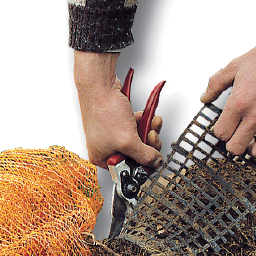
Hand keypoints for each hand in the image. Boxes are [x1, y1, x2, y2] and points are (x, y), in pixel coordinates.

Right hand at [74, 51, 163, 169]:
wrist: (100, 84)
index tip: (155, 159)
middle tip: (151, 136)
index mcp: (103, 158)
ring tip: (152, 123)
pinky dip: (144, 123)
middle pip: (137, 155)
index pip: (129, 170)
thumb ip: (144, 156)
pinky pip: (137, 128)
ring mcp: (113, 135)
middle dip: (149, 145)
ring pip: (140, 141)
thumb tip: (155, 163)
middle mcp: (107, 148)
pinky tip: (145, 116)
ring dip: (150, 132)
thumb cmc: (104, 111)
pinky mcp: (119, 123)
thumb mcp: (128, 141)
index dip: (145, 166)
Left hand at [200, 19, 255, 156]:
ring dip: (254, 147)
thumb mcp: (235, 66)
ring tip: (254, 138)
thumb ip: (216, 83)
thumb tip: (204, 98)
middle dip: (234, 143)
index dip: (221, 131)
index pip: (221, 134)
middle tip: (238, 135)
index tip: (226, 126)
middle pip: (236, 149)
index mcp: (239, 103)